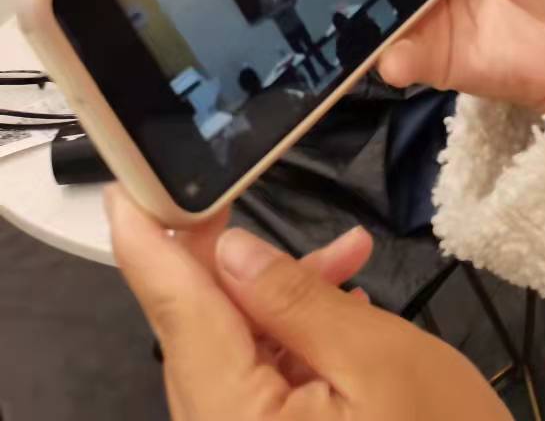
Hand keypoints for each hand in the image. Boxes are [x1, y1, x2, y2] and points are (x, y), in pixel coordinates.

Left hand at [106, 188, 507, 420]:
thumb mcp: (381, 358)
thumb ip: (299, 303)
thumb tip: (231, 252)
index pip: (179, 317)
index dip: (152, 248)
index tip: (132, 192)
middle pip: (198, 334)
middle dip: (230, 263)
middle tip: (251, 197)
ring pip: (230, 353)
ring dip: (277, 299)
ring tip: (350, 256)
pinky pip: (255, 383)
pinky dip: (291, 339)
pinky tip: (341, 309)